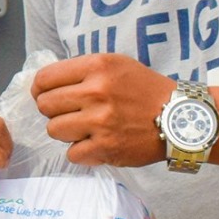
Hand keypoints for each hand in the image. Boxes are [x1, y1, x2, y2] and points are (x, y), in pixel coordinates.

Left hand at [32, 54, 178, 166]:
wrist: (179, 117)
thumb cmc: (144, 90)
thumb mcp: (114, 65)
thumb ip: (80, 71)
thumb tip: (41, 86)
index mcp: (97, 66)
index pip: (44, 79)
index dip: (39, 90)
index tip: (45, 95)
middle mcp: (96, 91)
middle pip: (45, 106)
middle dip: (53, 111)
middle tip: (70, 113)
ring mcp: (100, 121)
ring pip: (54, 130)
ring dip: (66, 132)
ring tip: (86, 128)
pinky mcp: (106, 147)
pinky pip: (71, 153)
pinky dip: (81, 152)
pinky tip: (96, 143)